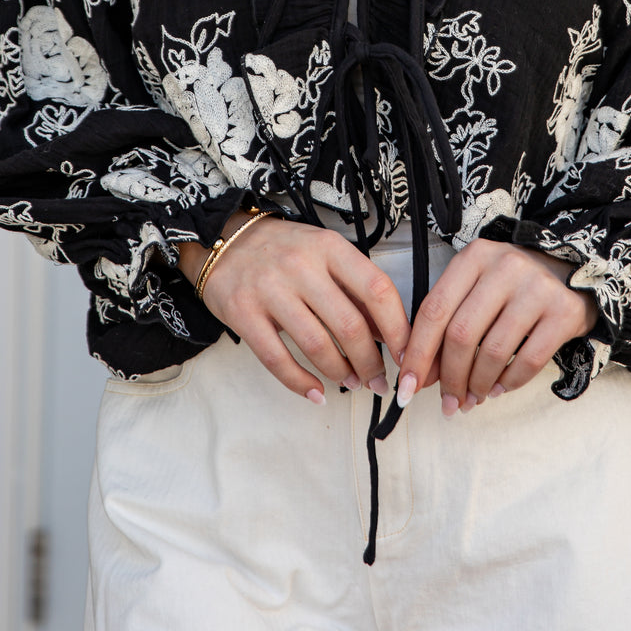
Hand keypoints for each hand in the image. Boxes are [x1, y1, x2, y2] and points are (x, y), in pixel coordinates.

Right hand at [179, 215, 410, 405]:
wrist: (223, 238)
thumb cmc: (283, 249)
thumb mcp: (323, 253)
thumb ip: (353, 288)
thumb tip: (389, 334)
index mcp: (329, 247)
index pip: (377, 289)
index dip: (398, 329)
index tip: (407, 355)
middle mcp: (301, 265)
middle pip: (349, 325)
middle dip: (370, 362)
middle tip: (377, 380)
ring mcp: (269, 289)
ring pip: (316, 345)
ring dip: (340, 373)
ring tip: (350, 383)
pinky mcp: (243, 313)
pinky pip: (277, 359)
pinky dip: (301, 383)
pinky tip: (316, 393)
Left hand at [395, 240, 598, 414]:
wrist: (571, 273)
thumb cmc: (511, 286)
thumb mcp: (476, 287)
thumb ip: (447, 322)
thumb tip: (420, 373)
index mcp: (474, 257)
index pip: (435, 310)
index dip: (417, 352)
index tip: (407, 385)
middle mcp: (505, 266)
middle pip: (461, 334)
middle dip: (450, 377)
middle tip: (448, 402)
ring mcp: (537, 288)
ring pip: (493, 351)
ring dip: (478, 384)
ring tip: (473, 397)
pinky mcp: (564, 312)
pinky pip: (529, 360)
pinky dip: (508, 382)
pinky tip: (499, 388)